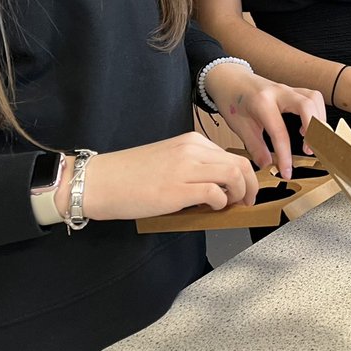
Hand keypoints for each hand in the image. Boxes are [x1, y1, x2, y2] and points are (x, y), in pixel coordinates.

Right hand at [53, 133, 259, 219]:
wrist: (100, 181)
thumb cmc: (130, 175)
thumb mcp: (169, 160)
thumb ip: (194, 167)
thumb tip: (219, 187)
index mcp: (191, 141)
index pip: (230, 155)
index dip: (244, 175)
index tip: (244, 189)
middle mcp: (192, 150)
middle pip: (239, 164)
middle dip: (251, 185)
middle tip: (248, 201)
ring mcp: (186, 168)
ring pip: (233, 175)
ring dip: (240, 194)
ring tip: (233, 206)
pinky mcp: (178, 189)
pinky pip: (216, 193)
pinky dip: (221, 203)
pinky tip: (213, 208)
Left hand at [203, 62, 325, 178]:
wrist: (229, 79)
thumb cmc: (232, 100)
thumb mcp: (239, 126)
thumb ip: (255, 147)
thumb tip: (267, 165)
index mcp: (262, 102)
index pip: (279, 132)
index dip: (285, 155)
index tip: (287, 171)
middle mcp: (278, 92)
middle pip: (307, 106)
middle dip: (314, 130)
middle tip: (310, 150)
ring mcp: (288, 89)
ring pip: (314, 99)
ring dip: (319, 120)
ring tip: (312, 140)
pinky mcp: (292, 90)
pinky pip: (312, 98)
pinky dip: (316, 113)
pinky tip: (307, 128)